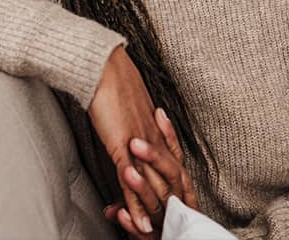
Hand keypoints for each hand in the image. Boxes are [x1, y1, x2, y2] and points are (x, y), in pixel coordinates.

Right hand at [89, 46, 190, 236]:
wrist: (103, 66)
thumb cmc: (111, 80)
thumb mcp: (129, 106)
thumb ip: (133, 123)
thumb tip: (132, 133)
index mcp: (157, 129)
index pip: (175, 164)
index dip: (182, 187)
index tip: (185, 205)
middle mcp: (154, 139)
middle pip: (171, 180)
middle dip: (176, 207)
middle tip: (179, 227)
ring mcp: (141, 145)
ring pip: (155, 186)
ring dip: (156, 213)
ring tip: (158, 234)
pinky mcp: (124, 148)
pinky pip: (133, 182)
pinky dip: (136, 206)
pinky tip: (138, 221)